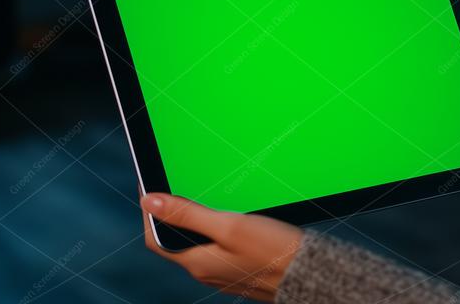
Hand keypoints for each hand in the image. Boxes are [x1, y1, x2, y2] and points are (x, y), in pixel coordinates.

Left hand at [141, 193, 303, 301]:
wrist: (311, 275)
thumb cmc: (274, 251)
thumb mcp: (229, 226)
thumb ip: (188, 214)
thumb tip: (150, 200)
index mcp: (197, 263)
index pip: (155, 238)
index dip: (148, 211)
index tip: (148, 184)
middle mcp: (205, 272)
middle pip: (174, 241)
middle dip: (170, 214)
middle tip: (171, 186)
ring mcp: (222, 274)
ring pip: (195, 245)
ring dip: (192, 222)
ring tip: (198, 196)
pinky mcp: (239, 271)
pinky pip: (215, 250)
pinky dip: (212, 232)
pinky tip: (226, 219)